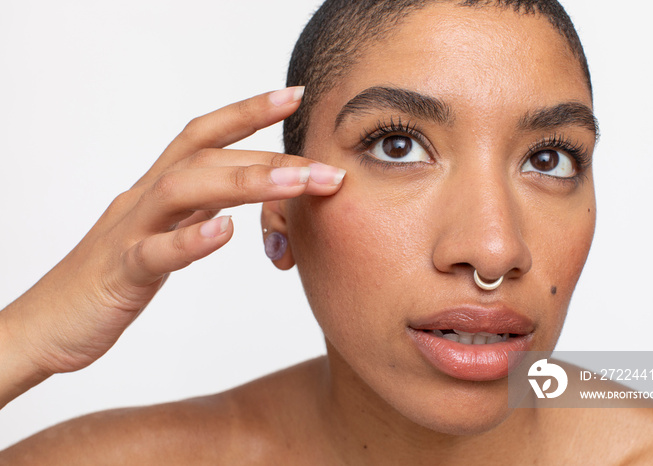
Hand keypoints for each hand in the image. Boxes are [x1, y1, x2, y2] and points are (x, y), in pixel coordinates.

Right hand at [0, 87, 344, 405]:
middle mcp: (143, 200)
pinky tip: (224, 232)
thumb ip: (193, 210)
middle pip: (205, 157)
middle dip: (270, 157)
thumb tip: (236, 194)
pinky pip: (153, 253)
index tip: (294, 98)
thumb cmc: (108, 279)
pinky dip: (189, 239)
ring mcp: (128, 232)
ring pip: (184, 190)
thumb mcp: (159, 234)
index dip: (247, 112)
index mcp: (156, 190)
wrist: (48, 325)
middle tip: (327, 169)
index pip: (204, 137)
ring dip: (245, 182)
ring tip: (296, 185)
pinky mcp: (119, 274)